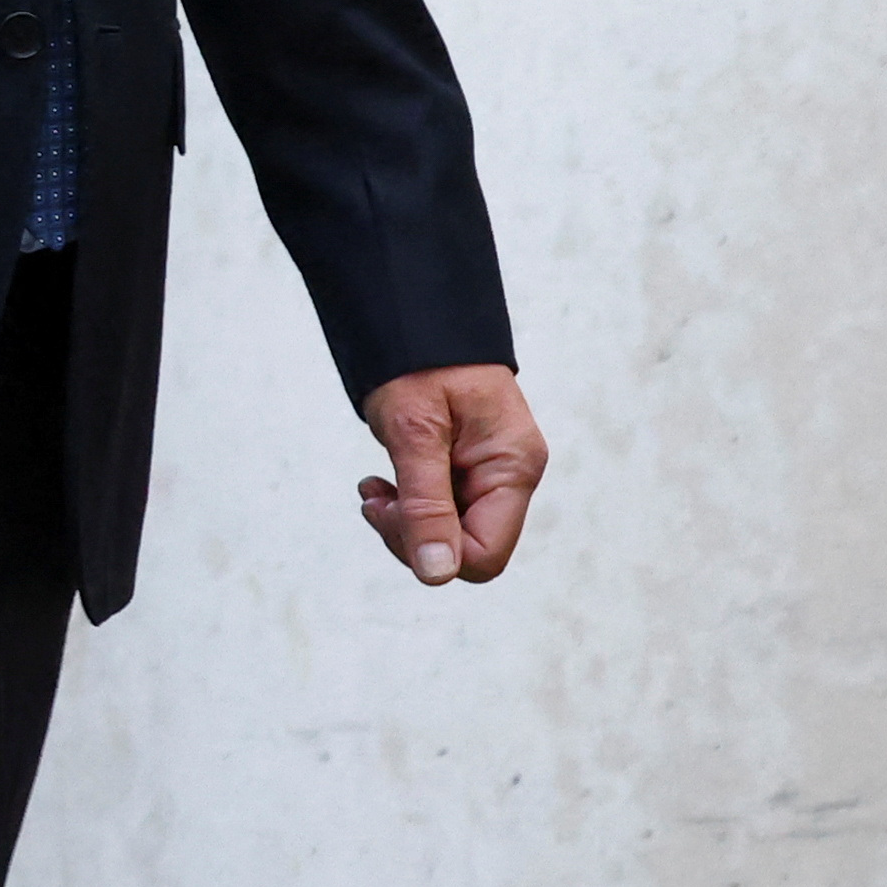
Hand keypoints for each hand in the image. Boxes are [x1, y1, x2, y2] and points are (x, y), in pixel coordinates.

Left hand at [354, 363, 545, 585]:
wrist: (416, 314)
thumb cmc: (419, 362)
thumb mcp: (415, 433)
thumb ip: (427, 503)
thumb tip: (436, 572)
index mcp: (513, 468)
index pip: (486, 553)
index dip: (434, 549)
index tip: (388, 513)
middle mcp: (510, 475)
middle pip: (468, 548)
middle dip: (414, 536)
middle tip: (374, 501)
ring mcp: (490, 472)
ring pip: (450, 532)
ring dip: (406, 520)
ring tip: (373, 490)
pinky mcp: (468, 467)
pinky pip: (442, 507)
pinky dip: (409, 504)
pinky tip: (382, 484)